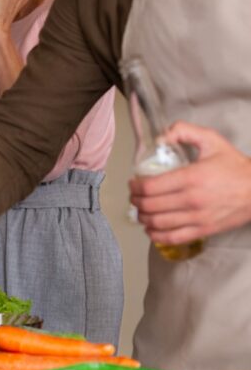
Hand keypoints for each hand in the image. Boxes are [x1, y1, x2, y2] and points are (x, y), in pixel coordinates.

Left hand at [129, 121, 250, 243]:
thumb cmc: (235, 167)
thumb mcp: (212, 140)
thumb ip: (184, 131)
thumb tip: (161, 137)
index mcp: (190, 178)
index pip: (150, 187)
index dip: (135, 187)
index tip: (133, 183)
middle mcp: (191, 200)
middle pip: (149, 205)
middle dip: (135, 201)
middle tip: (134, 196)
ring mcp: (197, 218)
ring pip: (157, 223)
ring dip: (142, 217)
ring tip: (141, 210)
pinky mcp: (203, 230)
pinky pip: (172, 238)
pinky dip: (155, 235)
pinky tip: (151, 228)